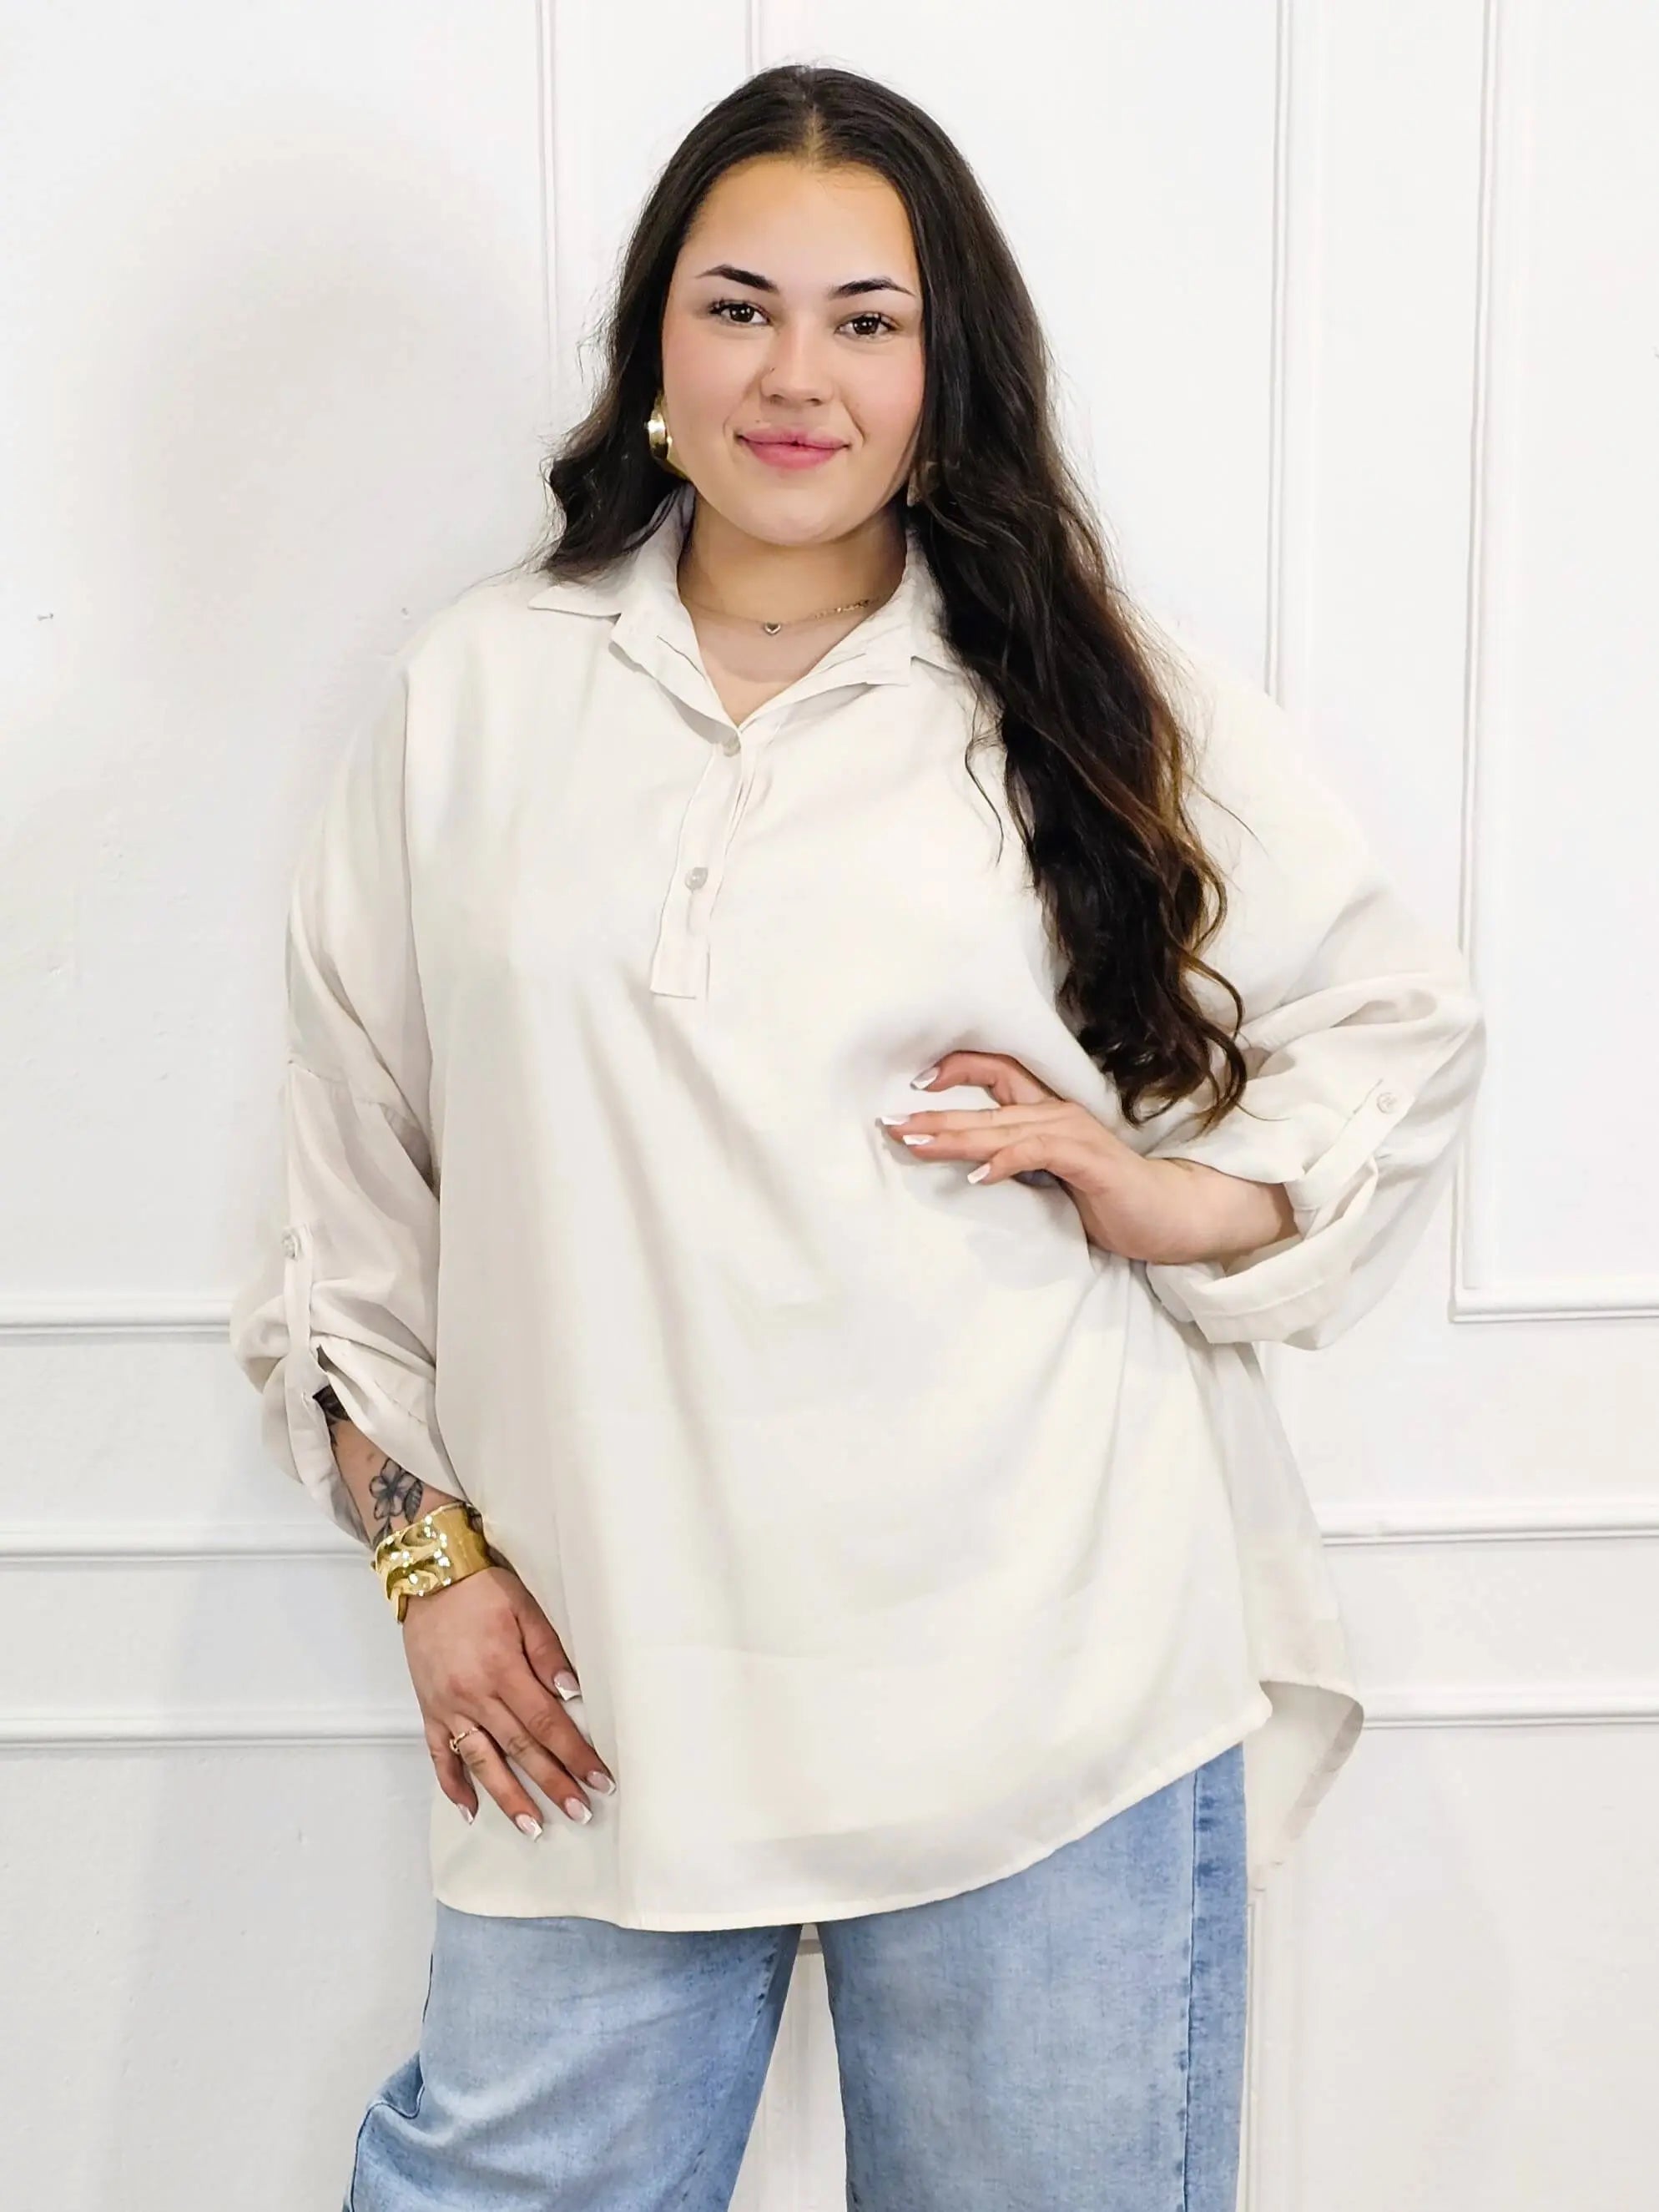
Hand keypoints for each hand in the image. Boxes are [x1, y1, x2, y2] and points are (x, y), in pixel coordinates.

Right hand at [400, 1560, 615, 1834]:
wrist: (429, 1576)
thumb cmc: (481, 1590)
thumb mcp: (525, 1608)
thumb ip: (549, 1652)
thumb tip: (573, 1694)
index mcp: (503, 1670)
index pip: (547, 1723)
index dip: (575, 1754)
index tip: (599, 1779)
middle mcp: (474, 1696)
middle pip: (520, 1749)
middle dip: (552, 1784)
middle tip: (579, 1813)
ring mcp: (448, 1707)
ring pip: (481, 1761)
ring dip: (508, 1798)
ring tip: (533, 1827)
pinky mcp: (428, 1710)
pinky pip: (439, 1755)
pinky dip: (453, 1786)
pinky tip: (470, 1811)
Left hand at [880, 1050, 1293, 1265]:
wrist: (1171, 1215)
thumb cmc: (1110, 1199)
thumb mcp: (1052, 1178)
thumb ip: (1017, 1164)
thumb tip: (969, 1166)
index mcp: (1047, 1113)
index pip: (995, 1075)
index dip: (955, 1074)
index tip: (912, 1093)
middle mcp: (1056, 1114)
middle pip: (985, 1104)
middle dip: (933, 1116)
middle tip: (890, 1126)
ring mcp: (1074, 1133)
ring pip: (1002, 1127)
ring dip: (956, 1136)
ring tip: (916, 1144)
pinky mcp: (1088, 1159)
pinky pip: (1038, 1152)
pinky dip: (1004, 1161)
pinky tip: (976, 1175)